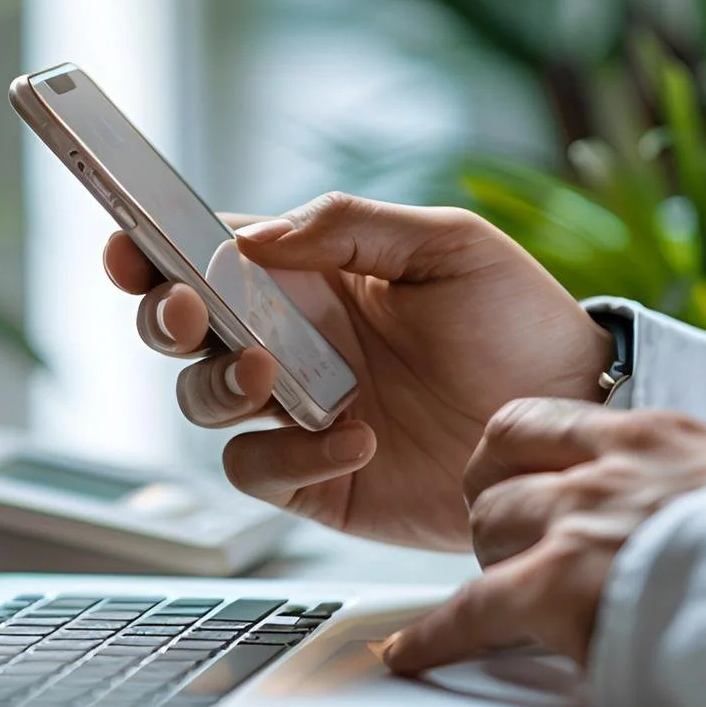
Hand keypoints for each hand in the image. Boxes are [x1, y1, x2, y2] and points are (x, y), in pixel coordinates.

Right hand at [103, 192, 612, 547]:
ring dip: (219, 384)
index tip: (129, 247)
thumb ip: (351, 228)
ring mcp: (298, 412)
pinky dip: (289, 455)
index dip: (153, 250)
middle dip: (161, 318)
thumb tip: (254, 240)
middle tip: (187, 312)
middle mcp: (291, 342)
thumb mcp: (448, 245)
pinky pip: (259, 469)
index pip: (208, 256)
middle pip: (182, 331)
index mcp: (310, 276)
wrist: (576, 413)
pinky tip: (355, 439)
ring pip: (202, 401)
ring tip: (274, 375)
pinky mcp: (319, 478)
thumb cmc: (520, 320)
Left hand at [383, 398, 705, 671]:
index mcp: (655, 437)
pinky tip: (412, 654)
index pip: (545, 423)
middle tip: (502, 550)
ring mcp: (577, 524)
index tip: (506, 477)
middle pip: (503, 474)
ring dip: (484, 563)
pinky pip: (470, 612)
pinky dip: (435, 638)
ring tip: (488, 600)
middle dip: (496, 513)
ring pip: (486, 529)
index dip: (517, 459)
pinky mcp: (559, 588)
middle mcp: (606, 468)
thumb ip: (679, 492)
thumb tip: (664, 522)